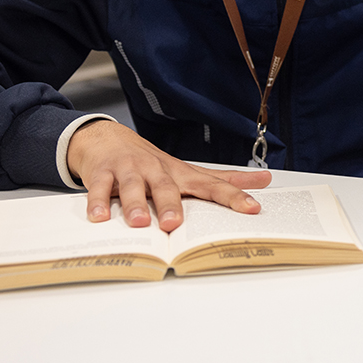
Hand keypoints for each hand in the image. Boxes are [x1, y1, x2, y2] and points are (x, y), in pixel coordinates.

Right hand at [67, 119, 269, 229]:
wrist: (108, 138)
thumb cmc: (153, 163)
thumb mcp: (189, 171)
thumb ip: (224, 180)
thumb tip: (265, 181)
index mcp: (180, 174)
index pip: (212, 185)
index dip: (233, 196)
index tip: (252, 208)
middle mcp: (156, 169)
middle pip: (166, 187)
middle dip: (172, 204)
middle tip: (176, 223)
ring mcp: (129, 170)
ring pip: (132, 187)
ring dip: (135, 204)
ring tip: (140, 222)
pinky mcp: (103, 172)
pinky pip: (98, 188)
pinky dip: (97, 202)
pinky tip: (99, 217)